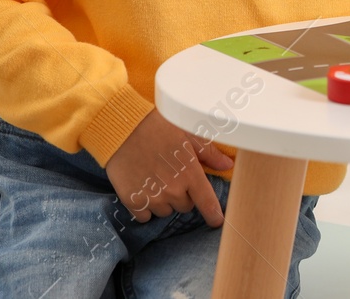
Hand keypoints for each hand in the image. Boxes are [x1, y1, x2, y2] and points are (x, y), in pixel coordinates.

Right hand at [104, 108, 233, 225]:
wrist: (122, 129)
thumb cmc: (158, 127)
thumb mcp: (187, 135)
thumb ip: (208, 153)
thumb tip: (227, 165)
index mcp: (190, 172)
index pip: (207, 203)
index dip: (214, 215)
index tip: (217, 221)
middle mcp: (173, 189)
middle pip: (185, 207)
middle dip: (183, 195)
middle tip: (172, 176)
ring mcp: (152, 197)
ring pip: (165, 211)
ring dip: (164, 201)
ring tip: (155, 179)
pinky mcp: (133, 201)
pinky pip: (145, 216)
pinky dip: (145, 207)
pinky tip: (141, 188)